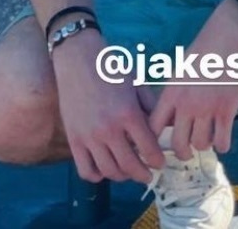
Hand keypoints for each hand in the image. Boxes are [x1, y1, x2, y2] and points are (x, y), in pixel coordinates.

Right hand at [52, 35, 165, 184]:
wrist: (78, 60)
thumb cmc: (110, 69)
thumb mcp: (136, 84)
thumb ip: (150, 107)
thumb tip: (163, 127)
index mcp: (128, 113)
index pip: (148, 148)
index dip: (156, 160)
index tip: (159, 163)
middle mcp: (109, 129)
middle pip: (129, 165)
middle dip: (142, 174)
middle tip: (147, 174)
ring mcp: (89, 137)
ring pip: (109, 171)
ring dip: (122, 176)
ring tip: (128, 172)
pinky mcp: (74, 141)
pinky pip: (86, 170)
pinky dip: (97, 176)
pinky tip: (104, 170)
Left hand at [148, 0, 237, 158]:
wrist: (231, 31)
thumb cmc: (205, 47)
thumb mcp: (182, 70)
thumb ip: (175, 96)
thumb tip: (169, 121)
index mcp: (172, 92)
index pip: (153, 128)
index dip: (154, 142)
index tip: (160, 146)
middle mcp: (187, 103)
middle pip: (177, 144)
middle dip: (181, 152)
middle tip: (186, 151)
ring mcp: (208, 108)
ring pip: (200, 145)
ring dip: (203, 145)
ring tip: (207, 139)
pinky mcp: (228, 109)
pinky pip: (222, 141)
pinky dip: (222, 144)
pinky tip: (222, 139)